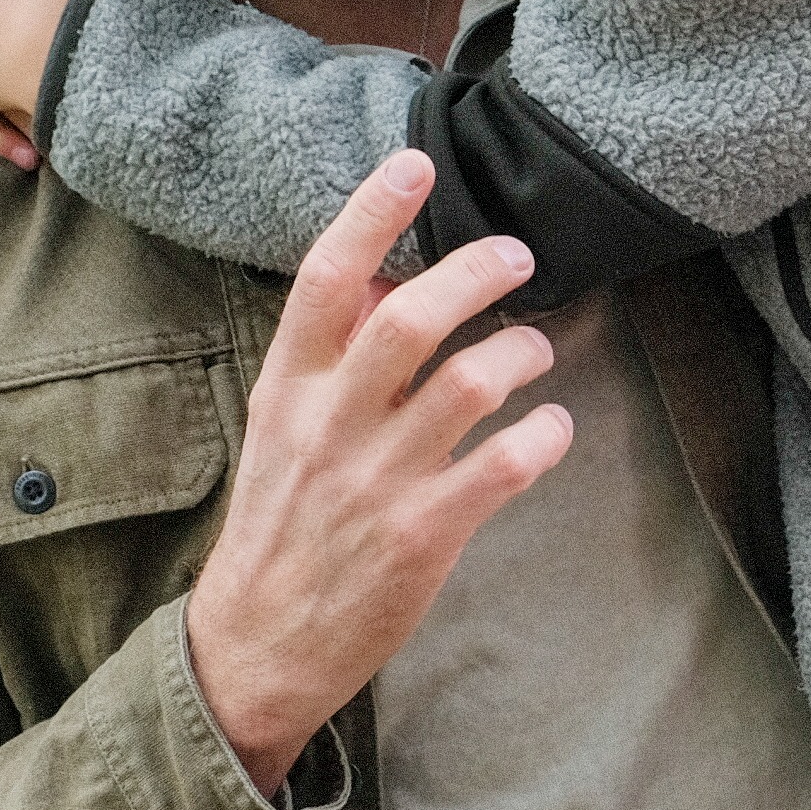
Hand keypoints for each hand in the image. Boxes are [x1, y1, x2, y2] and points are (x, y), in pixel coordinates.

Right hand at [185, 154, 571, 796]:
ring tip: (533, 350)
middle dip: (474, 271)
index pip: (325, 281)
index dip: (370, 214)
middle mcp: (330, 425)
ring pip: (470, 382)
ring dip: (519, 351)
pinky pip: (506, 464)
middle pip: (408, 318)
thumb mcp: (284, 428)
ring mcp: (378, 480)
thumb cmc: (283, 523)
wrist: (257, 645)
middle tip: (517, 254)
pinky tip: (553, 427)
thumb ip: (331, 357)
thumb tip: (385, 277)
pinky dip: (546, 436)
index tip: (414, 164)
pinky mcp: (424, 535)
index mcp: (288, 388)